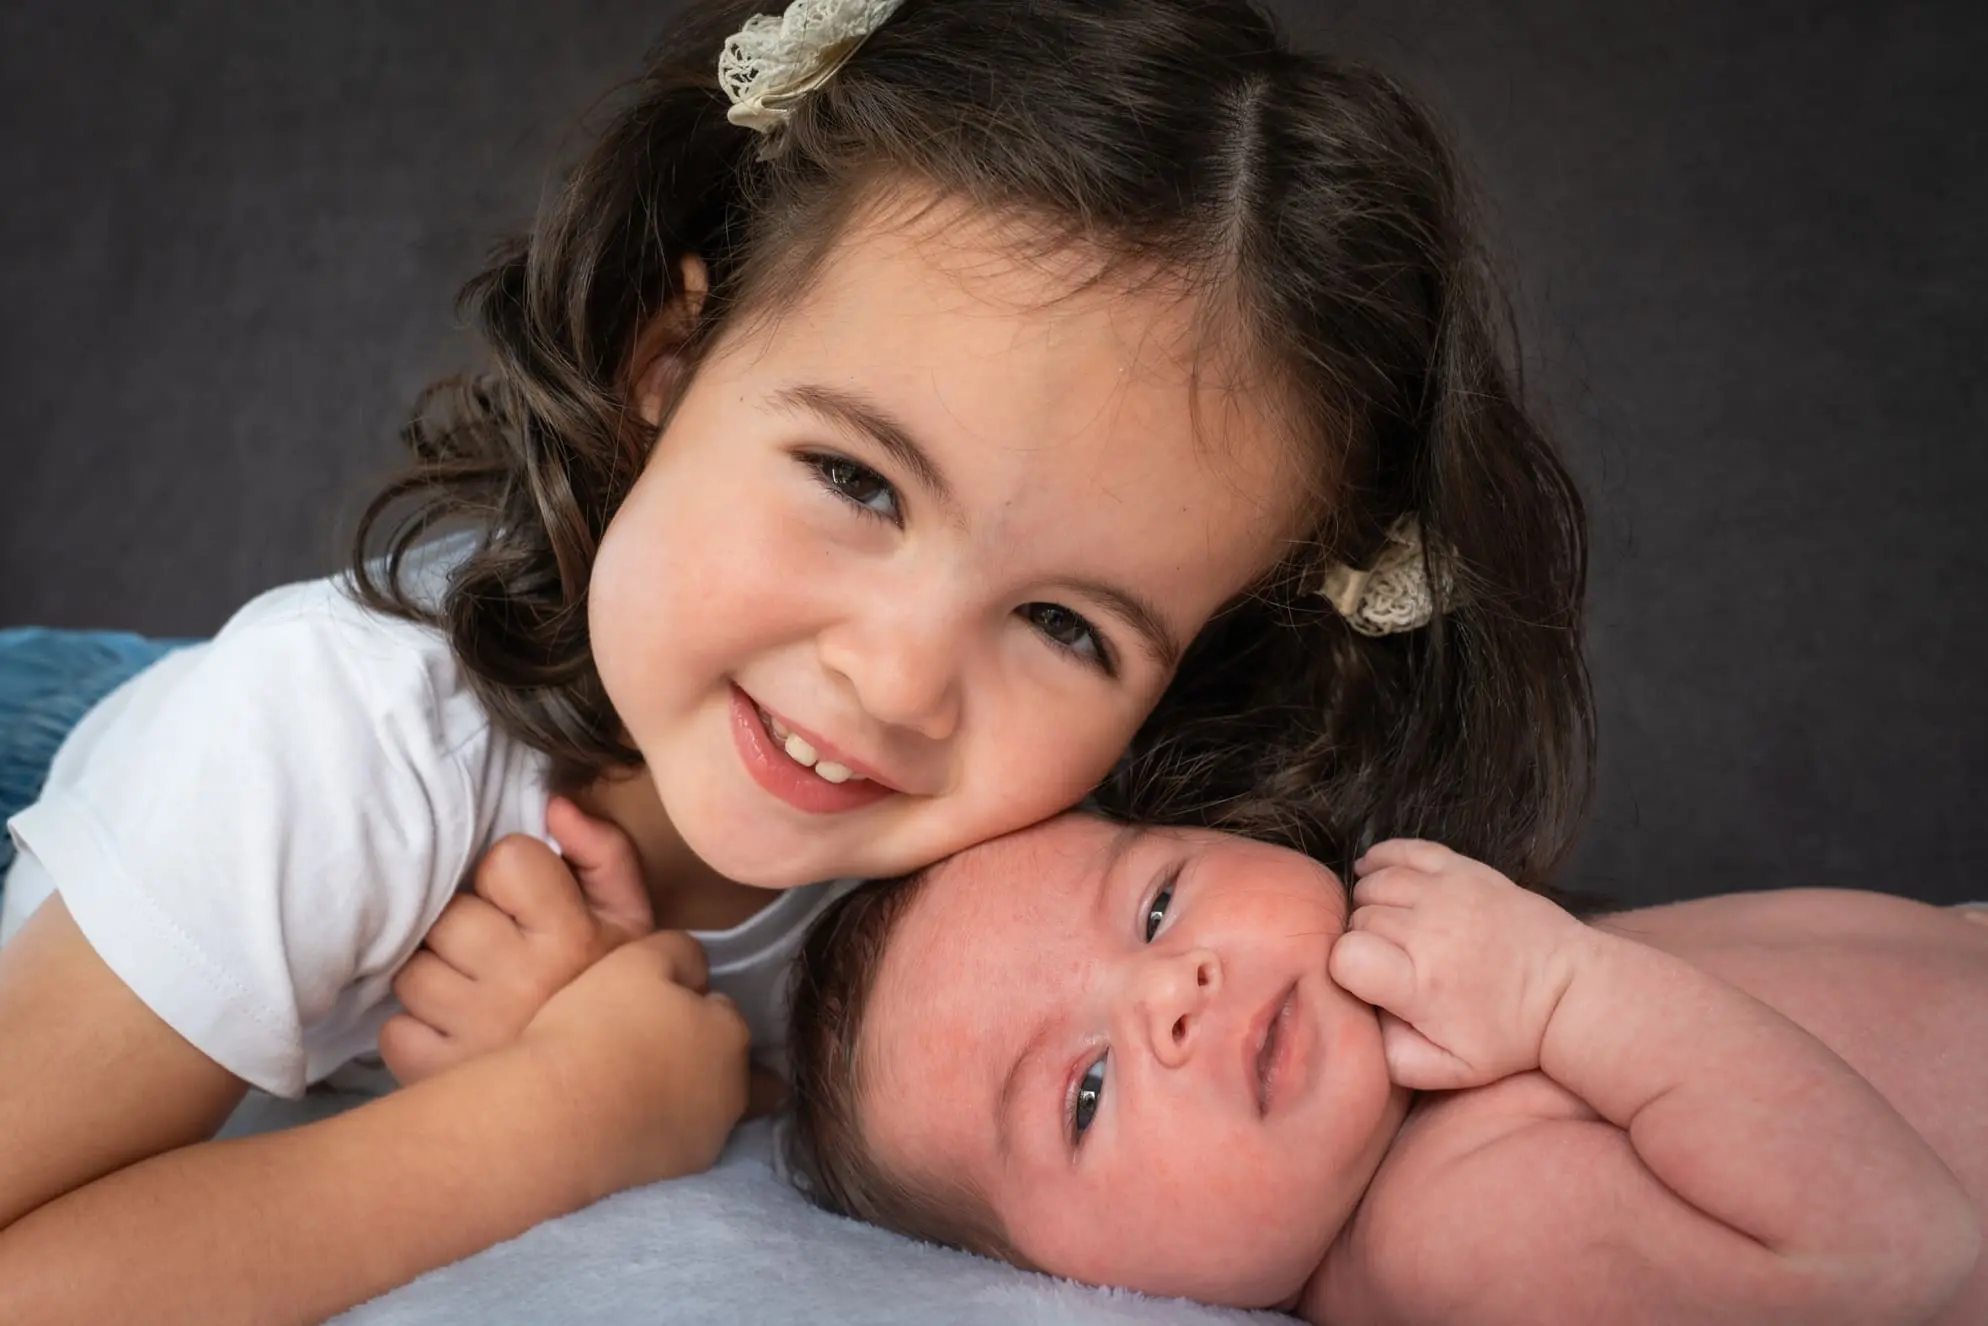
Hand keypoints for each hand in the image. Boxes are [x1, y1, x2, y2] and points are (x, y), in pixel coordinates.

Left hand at [381, 797, 653, 1084]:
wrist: (617, 1092)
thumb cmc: (611, 991)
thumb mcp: (629, 916)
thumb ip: (602, 851)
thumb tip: (554, 804)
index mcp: (571, 936)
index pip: (506, 861)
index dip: (511, 879)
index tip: (528, 907)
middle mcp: (521, 981)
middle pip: (450, 917)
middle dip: (468, 929)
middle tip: (497, 955)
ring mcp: (476, 1033)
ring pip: (413, 972)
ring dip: (437, 979)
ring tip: (476, 995)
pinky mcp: (441, 1076)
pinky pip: (395, 1031)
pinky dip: (417, 1032)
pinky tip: (457, 1035)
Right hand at [514, 929, 750, 1193]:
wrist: (553, 1121)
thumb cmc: (597, 1027)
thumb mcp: (639, 959)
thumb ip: (680, 954)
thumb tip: (698, 974)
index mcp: (731, 1033)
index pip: (720, 1008)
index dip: (686, 1004)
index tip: (649, 1011)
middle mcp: (735, 1088)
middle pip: (723, 1059)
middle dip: (698, 1051)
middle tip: (643, 1047)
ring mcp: (710, 1137)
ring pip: (707, 1104)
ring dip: (686, 1094)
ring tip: (634, 1088)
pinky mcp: (678, 1173)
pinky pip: (679, 1139)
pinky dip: (663, 1130)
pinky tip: (627, 1122)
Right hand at [1327, 840, 1593, 1090]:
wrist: (1568, 990)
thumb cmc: (1507, 1034)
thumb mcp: (1451, 1070)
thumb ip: (1393, 1059)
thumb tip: (1358, 1025)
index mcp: (1423, 984)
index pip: (1346, 956)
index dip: (1344, 969)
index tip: (1365, 981)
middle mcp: (1430, 930)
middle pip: (1358, 919)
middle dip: (1361, 940)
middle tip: (1386, 962)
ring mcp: (1447, 892)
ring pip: (1372, 882)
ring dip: (1370, 904)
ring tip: (1388, 929)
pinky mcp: (1463, 868)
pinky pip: (1401, 849)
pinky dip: (1380, 859)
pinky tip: (1379, 878)